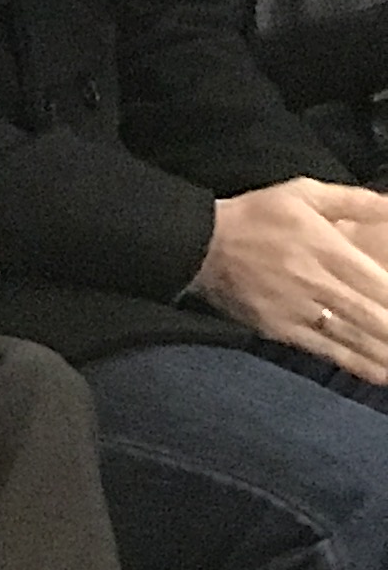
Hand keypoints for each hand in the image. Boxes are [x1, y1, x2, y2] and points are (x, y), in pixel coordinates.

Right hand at [198, 179, 387, 385]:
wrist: (199, 244)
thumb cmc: (256, 216)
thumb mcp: (304, 194)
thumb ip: (354, 201)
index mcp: (328, 250)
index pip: (379, 284)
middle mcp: (316, 283)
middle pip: (372, 317)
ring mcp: (298, 310)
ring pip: (354, 339)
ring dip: (384, 354)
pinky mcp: (280, 329)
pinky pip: (326, 351)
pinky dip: (358, 364)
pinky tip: (381, 375)